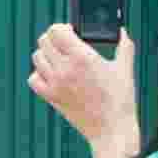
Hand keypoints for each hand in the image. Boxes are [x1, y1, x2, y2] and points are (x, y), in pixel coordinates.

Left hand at [28, 24, 140, 157]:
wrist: (111, 130)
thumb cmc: (120, 100)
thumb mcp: (125, 69)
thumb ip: (125, 45)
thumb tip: (122, 31)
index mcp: (82, 57)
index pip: (56, 30)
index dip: (62, 27)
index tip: (71, 31)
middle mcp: (65, 69)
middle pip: (44, 41)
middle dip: (54, 38)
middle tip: (66, 44)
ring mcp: (55, 84)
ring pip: (37, 57)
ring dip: (46, 54)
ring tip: (60, 58)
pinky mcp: (51, 98)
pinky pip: (33, 79)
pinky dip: (39, 74)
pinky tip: (52, 75)